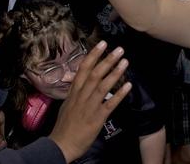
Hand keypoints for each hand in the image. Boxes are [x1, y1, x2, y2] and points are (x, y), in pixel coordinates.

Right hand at [49, 41, 131, 162]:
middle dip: (107, 60)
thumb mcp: (66, 104)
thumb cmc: (64, 126)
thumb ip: (74, 92)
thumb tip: (77, 82)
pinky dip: (119, 94)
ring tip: (125, 62)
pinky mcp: (97, 118)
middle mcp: (81, 96)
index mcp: (74, 92)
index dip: (93, 55)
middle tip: (119, 49)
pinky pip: (110, 104)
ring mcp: (89, 106)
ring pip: (103, 86)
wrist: (61, 145)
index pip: (83, 69)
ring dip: (115, 73)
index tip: (102, 44)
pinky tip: (128, 86)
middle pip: (95, 74)